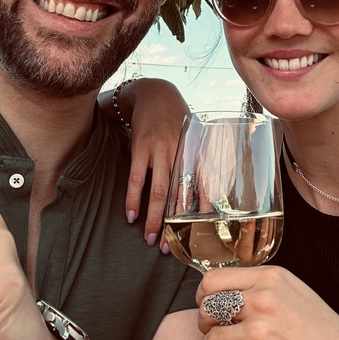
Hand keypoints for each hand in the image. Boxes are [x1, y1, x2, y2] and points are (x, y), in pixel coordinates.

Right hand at [100, 78, 188, 249]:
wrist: (154, 91)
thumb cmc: (176, 115)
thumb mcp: (193, 134)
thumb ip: (197, 158)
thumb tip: (207, 187)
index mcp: (195, 152)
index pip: (203, 186)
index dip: (202, 212)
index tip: (202, 234)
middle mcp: (181, 153)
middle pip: (180, 196)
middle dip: (174, 224)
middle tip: (168, 248)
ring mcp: (161, 149)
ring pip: (159, 191)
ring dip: (153, 217)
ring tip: (148, 239)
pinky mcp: (141, 146)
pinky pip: (137, 177)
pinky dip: (134, 198)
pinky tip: (130, 214)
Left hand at [196, 267, 338, 338]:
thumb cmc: (316, 326)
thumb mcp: (290, 290)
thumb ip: (258, 285)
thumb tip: (222, 290)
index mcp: (270, 275)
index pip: (213, 277)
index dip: (204, 294)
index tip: (207, 304)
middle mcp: (263, 294)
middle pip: (207, 301)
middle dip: (205, 318)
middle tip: (213, 328)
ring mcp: (262, 322)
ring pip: (211, 329)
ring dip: (213, 338)